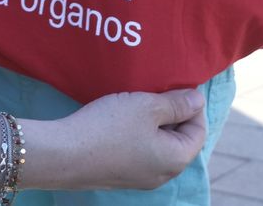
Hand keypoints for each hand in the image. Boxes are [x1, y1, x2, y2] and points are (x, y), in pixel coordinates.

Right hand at [58, 89, 206, 189]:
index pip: (198, 129)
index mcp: (176, 159)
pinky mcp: (121, 175)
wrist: (64, 154)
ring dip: (152, 122)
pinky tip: (121, 118)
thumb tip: (198, 100)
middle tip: (156, 89)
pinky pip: (140, 151)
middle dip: (171, 113)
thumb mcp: (146, 106)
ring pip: (157, 144)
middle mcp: (163, 174)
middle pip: (178, 138)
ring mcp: (141, 178)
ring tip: (137, 100)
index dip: (192, 104)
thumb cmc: (110, 127)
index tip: (176, 84)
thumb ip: (177, 103)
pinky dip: (137, 133)